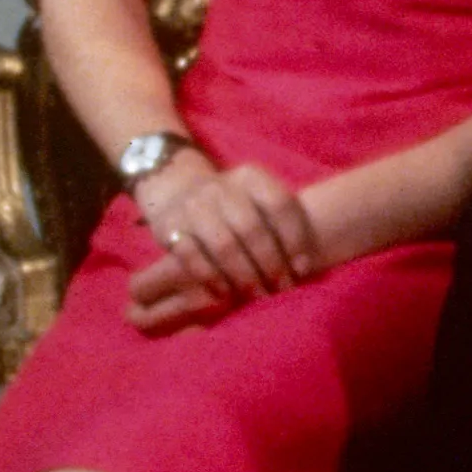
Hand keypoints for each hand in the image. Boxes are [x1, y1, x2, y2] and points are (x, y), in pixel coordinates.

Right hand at [119, 148, 329, 329]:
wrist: (179, 191)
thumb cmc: (236, 208)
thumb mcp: (259, 202)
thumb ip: (283, 224)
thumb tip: (302, 268)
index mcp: (251, 177)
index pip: (280, 205)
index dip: (294, 240)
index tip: (301, 268)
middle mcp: (221, 187)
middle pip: (253, 229)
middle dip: (271, 264)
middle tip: (281, 289)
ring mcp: (193, 205)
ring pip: (224, 246)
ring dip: (245, 276)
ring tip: (258, 295)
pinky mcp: (169, 226)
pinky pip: (193, 258)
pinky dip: (213, 279)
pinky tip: (226, 293)